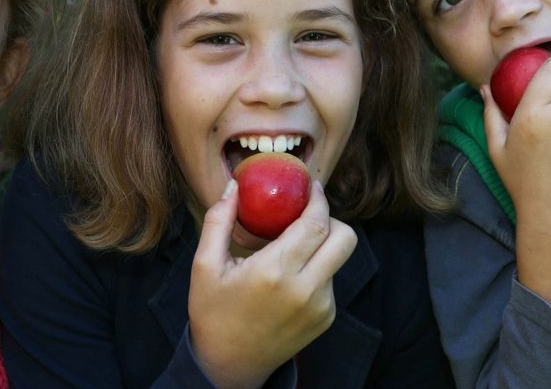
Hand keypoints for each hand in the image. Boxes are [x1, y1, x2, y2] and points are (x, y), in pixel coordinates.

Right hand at [187, 180, 355, 388]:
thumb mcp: (205, 266)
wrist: (229, 365)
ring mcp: (320, 306)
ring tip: (292, 248)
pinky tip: (290, 277)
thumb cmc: (213, 313)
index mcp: (274, 271)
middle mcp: (305, 288)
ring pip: (339, 258)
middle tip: (308, 214)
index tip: (310, 187)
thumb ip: (219, 221)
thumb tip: (234, 186)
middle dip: (331, 218)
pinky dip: (317, 269)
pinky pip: (331, 280)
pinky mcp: (325, 318)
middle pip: (345, 238)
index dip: (318, 199)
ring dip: (322, 245)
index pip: (316, 223)